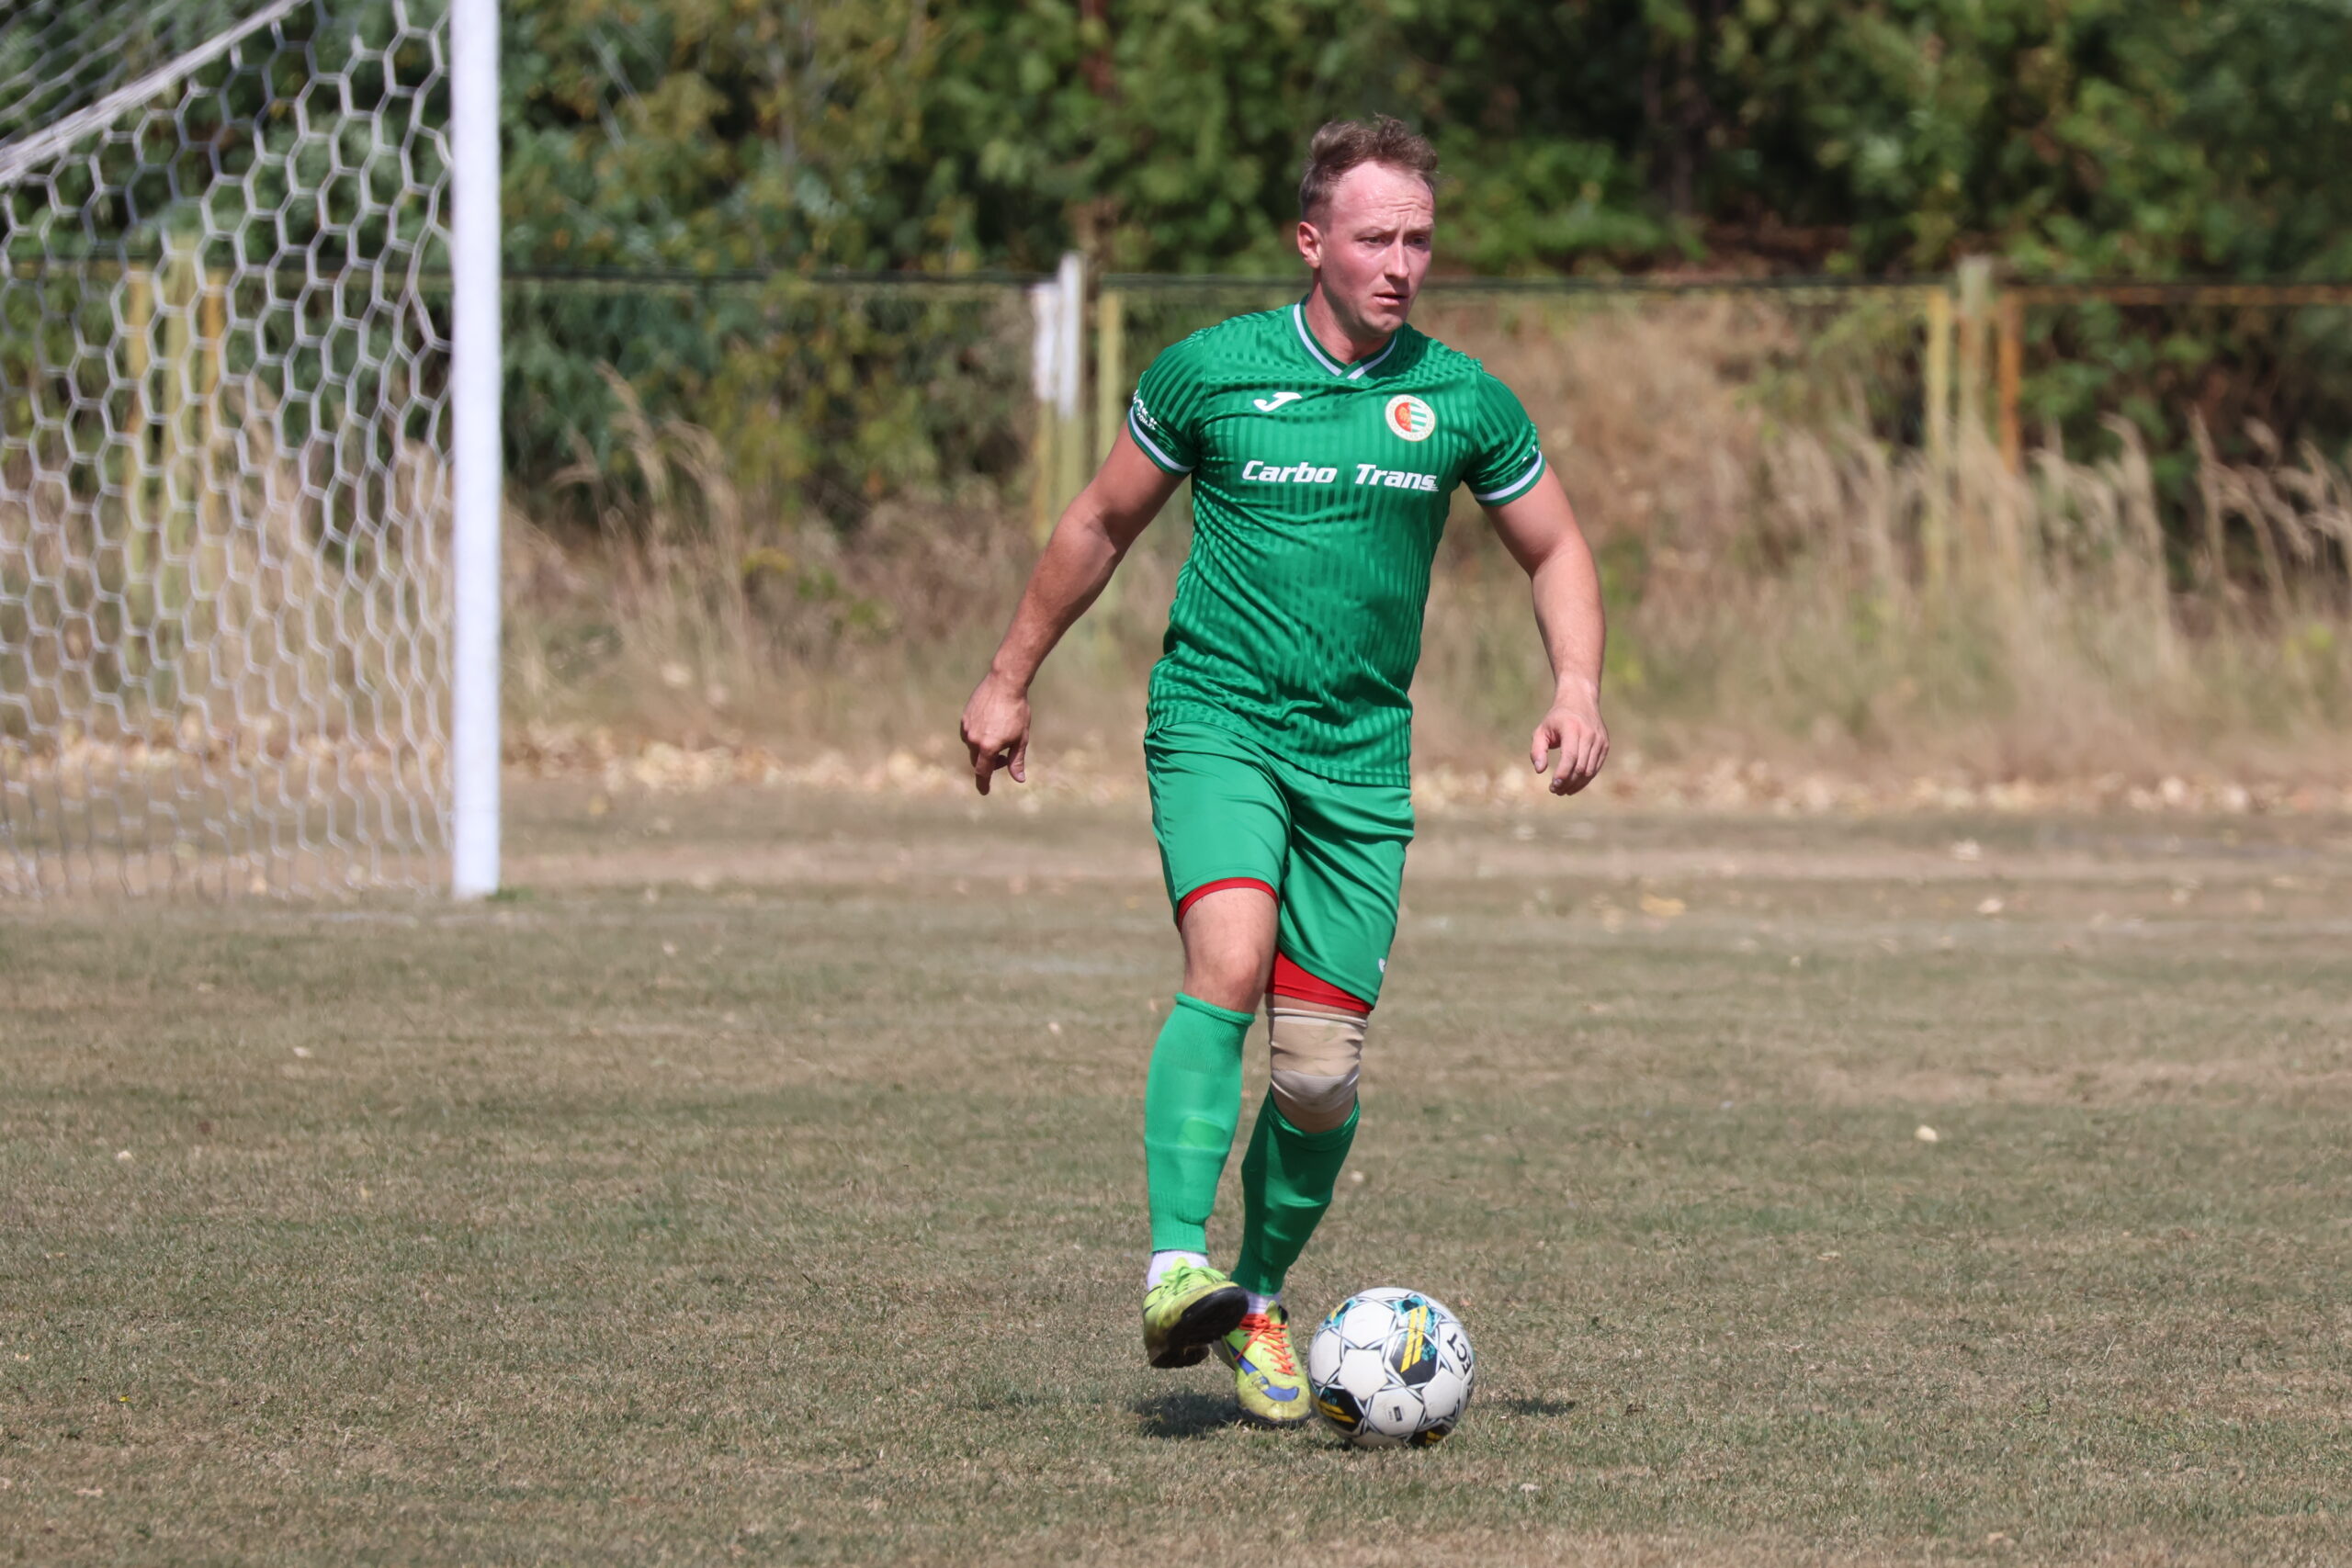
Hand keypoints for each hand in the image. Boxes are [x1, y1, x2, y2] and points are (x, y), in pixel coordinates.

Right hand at [960, 671, 1031, 794]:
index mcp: (988, 747)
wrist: (1005, 683)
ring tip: (999, 736)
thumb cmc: (1017, 712)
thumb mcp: (1021, 739)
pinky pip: (968, 734)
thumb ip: (1017, 760)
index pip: (982, 772)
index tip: (984, 791)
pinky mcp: (964, 717)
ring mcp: (967, 728)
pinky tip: (990, 727)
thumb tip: (1019, 779)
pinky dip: (977, 737)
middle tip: (1004, 758)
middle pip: (977, 760)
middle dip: (989, 763)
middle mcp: (973, 739)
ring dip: (983, 749)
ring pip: (972, 747)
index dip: (983, 784)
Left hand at [1530, 687, 1608, 796]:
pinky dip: (1585, 779)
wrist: (1580, 700)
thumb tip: (1540, 770)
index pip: (1570, 757)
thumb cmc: (1556, 718)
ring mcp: (1599, 740)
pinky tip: (1574, 785)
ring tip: (1563, 790)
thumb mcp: (1541, 730)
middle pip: (1581, 767)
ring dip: (1576, 784)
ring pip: (1590, 770)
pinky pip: (1596, 767)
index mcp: (1572, 728)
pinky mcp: (1605, 745)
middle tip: (1555, 790)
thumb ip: (1537, 750)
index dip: (1562, 775)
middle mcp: (1589, 734)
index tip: (1552, 786)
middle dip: (1568, 782)